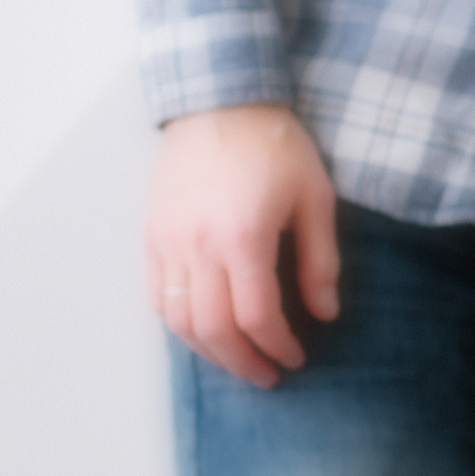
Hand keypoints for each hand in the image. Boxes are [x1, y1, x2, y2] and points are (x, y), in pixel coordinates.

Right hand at [143, 102, 339, 387]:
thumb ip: (320, 261)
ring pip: (177, 319)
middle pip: (213, 328)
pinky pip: (156, 295)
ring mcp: (166, 239)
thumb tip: (325, 314)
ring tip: (238, 361)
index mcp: (243, 237)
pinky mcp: (149, 232)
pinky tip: (205, 333)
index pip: (256, 316)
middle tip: (268, 376)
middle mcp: (196, 244)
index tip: (297, 358)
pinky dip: (178, 324)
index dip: (278, 346)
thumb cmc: (276, 146)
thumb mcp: (316, 199)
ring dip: (208, 351)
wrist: (219, 100)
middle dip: (243, 361)